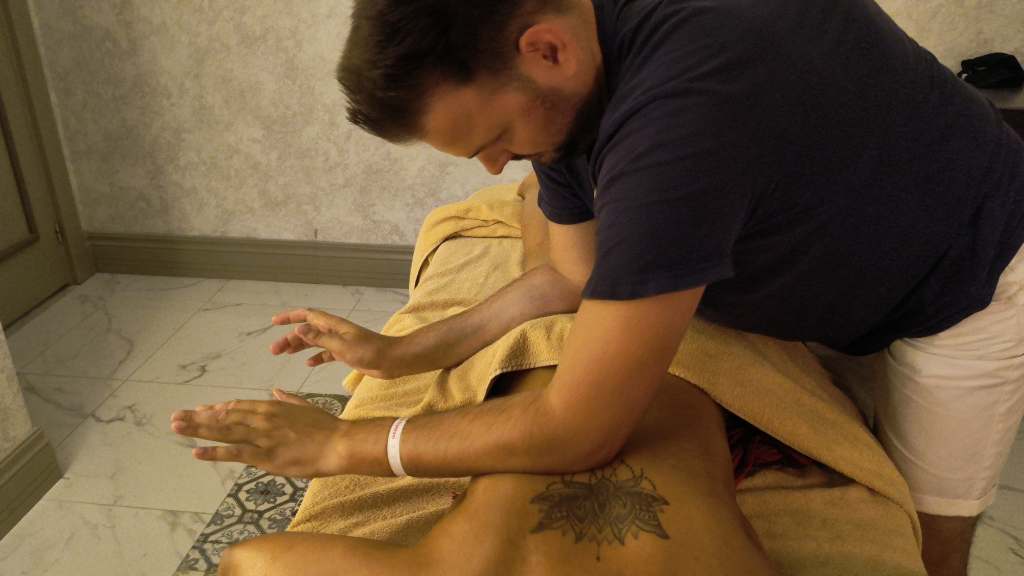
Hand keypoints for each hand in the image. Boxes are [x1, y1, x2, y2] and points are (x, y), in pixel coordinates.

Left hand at [169, 389, 348, 477]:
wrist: (339, 443)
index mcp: (271, 407)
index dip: (216, 410)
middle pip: (224, 417)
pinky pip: (235, 453)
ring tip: (177, 428)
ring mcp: (262, 437)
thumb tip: (276, 392)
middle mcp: (262, 419)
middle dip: (198, 417)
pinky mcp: (265, 456)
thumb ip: (288, 399)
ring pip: (224, 431)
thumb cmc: (326, 426)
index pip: (237, 407)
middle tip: (176, 417)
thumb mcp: (305, 406)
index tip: (200, 410)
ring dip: (198, 429)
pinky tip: (196, 452)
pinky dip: (214, 452)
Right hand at [270, 308, 400, 378]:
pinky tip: (308, 364)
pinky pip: (326, 353)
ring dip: (299, 347)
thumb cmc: (371, 352)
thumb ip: (320, 338)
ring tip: (284, 355)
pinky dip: (316, 357)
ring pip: (314, 342)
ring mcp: (341, 342)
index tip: (274, 321)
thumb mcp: (342, 346)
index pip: (308, 316)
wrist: (393, 360)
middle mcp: (335, 331)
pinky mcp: (346, 354)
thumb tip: (298, 329)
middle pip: (307, 331)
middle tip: (274, 350)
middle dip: (289, 338)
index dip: (290, 317)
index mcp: (334, 325)